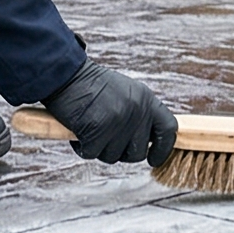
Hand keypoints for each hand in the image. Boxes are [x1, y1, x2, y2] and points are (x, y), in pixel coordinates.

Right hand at [40, 62, 176, 164]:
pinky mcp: (98, 128)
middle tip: (104, 139)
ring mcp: (119, 120)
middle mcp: (137, 110)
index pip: (168, 130)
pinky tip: (77, 131)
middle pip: (137, 153)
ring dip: (98, 148)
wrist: (65, 73)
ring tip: (89, 128)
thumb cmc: (90, 85)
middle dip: (120, 152)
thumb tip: (144, 142)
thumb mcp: (126, 93)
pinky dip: (81, 147)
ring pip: (113, 156)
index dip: (163, 149)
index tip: (153, 158)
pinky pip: (92, 152)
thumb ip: (139, 113)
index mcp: (146, 99)